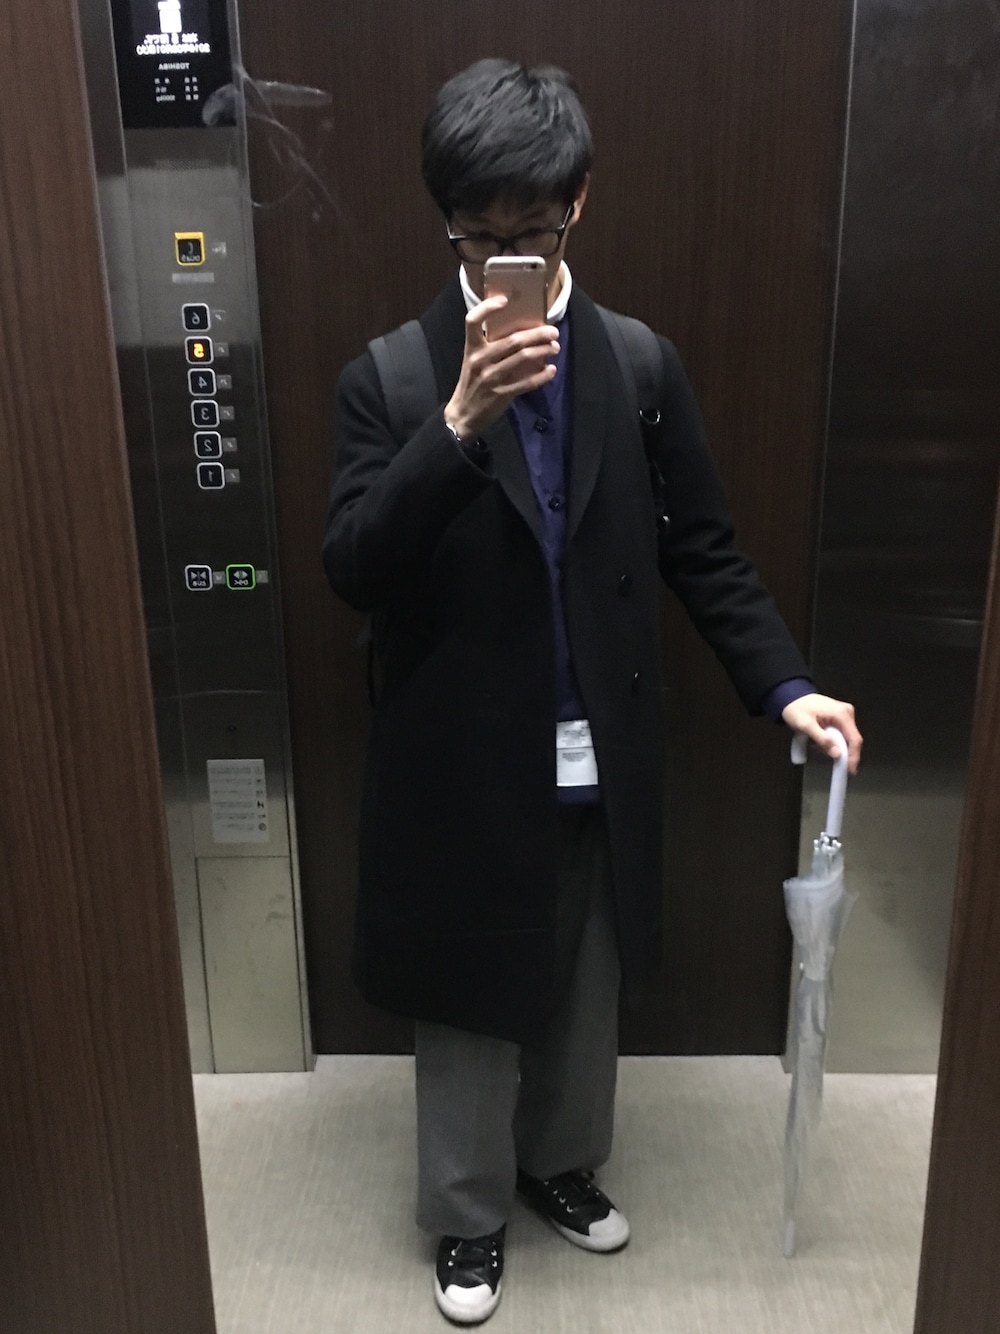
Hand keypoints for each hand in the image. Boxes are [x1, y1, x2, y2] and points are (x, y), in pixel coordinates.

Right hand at [444, 296, 558, 439]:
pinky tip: (551, 370)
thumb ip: (490, 346)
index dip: (487, 308)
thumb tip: (521, 332)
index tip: (505, 300)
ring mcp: (491, 378)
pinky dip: (542, 376)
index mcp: (471, 348)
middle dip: (537, 334)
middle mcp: (480, 360)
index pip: (472, 320)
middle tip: (553, 331)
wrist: (463, 414)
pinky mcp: (501, 394)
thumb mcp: (473, 360)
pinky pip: (527, 382)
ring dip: (543, 351)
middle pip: (512, 340)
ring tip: (555, 347)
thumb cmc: (472, 382)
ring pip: (523, 358)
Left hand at [781, 693, 862, 774]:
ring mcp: (844, 714)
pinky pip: (839, 734)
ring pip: (843, 738)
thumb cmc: (796, 709)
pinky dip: (828, 740)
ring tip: (812, 740)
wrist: (791, 697)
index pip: (854, 739)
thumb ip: (822, 739)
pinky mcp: (839, 717)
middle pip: (850, 740)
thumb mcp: (806, 726)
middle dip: (836, 749)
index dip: (853, 756)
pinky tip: (815, 737)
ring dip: (829, 745)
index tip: (849, 770)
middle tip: (817, 748)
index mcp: (842, 714)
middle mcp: (847, 713)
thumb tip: (837, 754)